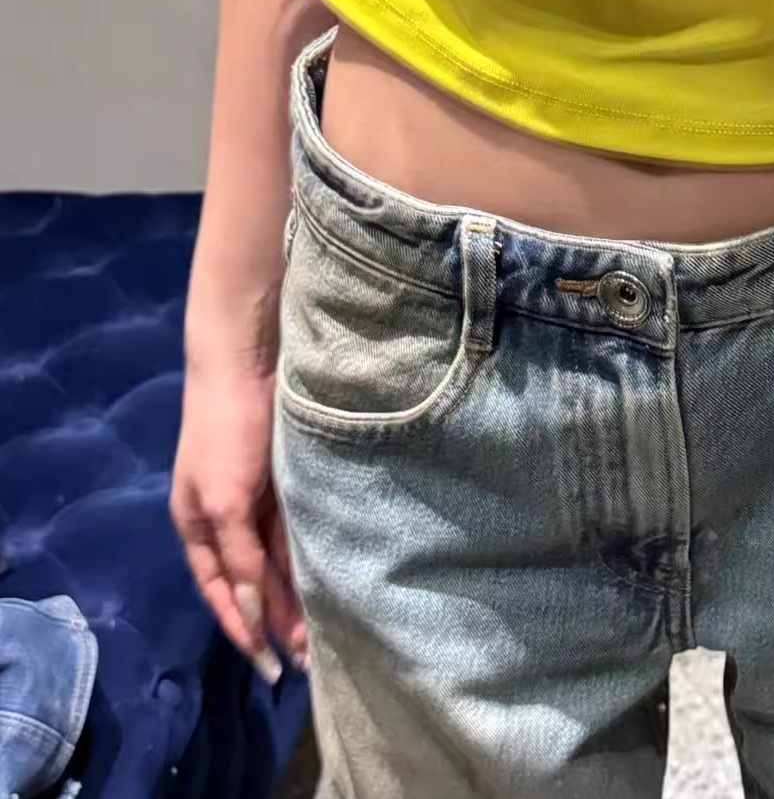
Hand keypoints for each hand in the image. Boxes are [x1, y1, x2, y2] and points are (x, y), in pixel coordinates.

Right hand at [170, 354, 305, 679]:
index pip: (220, 591)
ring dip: (294, 592)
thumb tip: (250, 613)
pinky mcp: (282, 475)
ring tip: (321, 630)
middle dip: (274, 618)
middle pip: (250, 579)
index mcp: (195, 525)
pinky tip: (325, 575)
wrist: (247, 360)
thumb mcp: (225, 501)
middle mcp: (224, 516)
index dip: (241, 629)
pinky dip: (305, 553)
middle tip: (307, 657)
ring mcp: (255, 495)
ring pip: (274, 557)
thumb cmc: (226, 432)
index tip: (268, 667)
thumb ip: (239, 556)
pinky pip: (294, 527)